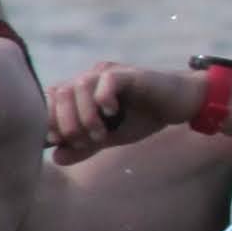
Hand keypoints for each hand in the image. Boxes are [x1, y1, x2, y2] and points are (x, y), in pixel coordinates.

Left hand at [47, 61, 202, 161]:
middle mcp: (92, 77)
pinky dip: (103, 98)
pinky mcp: (129, 73)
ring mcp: (110, 72)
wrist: (182, 102)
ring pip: (80, 85)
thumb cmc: (145, 117)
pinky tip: (113, 113)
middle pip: (61, 92)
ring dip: (84, 115)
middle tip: (82, 142)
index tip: (58, 143)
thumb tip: (56, 158)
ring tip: (100, 134)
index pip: (51, 99)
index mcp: (83, 91)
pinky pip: (107, 79)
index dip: (49, 121)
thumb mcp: (111, 137)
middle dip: (66, 122)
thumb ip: (84, 146)